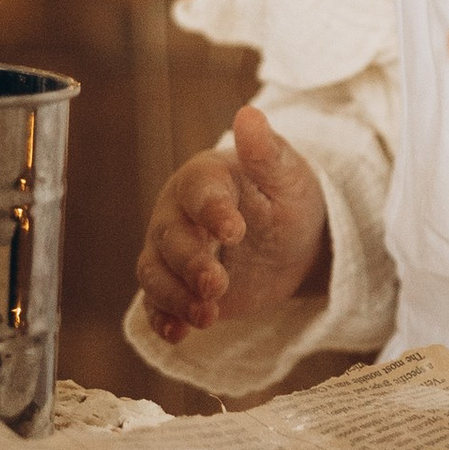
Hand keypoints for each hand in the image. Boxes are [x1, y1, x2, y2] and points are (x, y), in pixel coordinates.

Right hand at [136, 104, 332, 344]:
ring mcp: (173, 254)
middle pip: (170, 238)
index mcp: (204, 178)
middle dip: (190, 263)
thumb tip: (249, 114)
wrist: (293, 243)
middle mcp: (178, 214)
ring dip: (176, 297)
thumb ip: (267, 153)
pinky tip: (180, 335)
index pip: (197, 191)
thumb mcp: (289, 178)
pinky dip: (164, 320)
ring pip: (155, 274)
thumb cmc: (287, 199)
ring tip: (207, 316)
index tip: (235, 230)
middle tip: (218, 284)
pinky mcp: (178, 289)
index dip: (211, 211)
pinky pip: (158, 305)